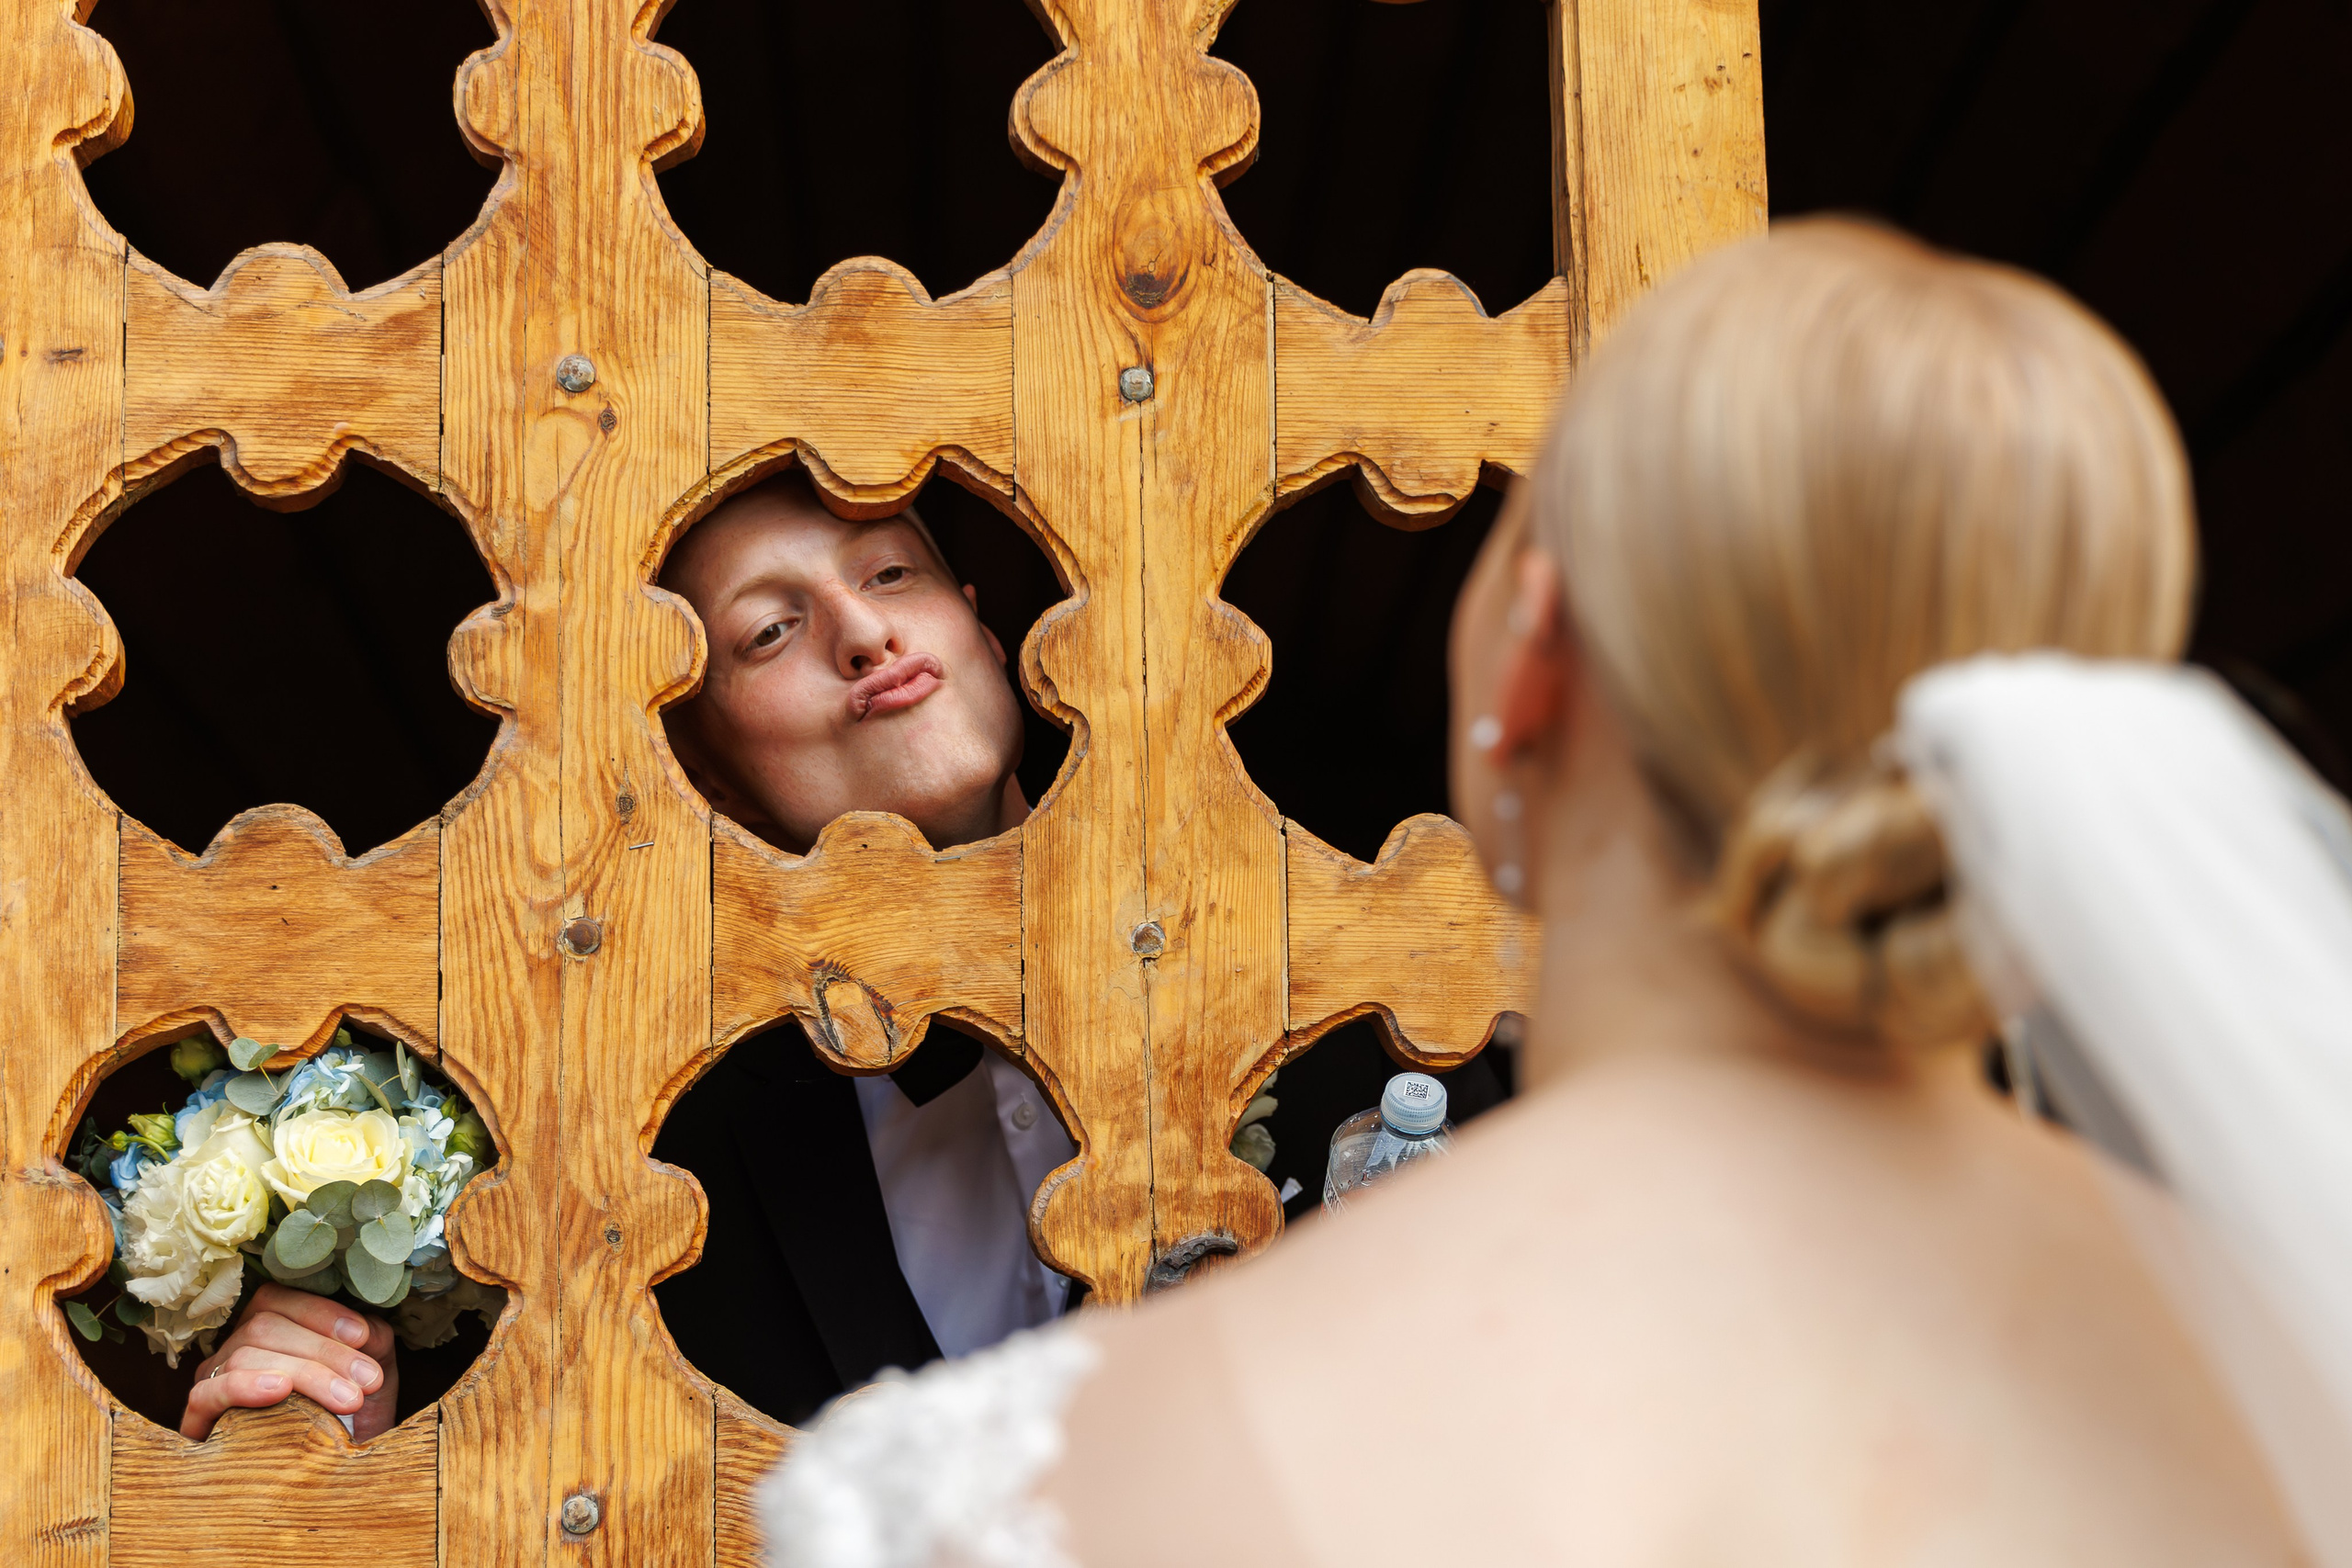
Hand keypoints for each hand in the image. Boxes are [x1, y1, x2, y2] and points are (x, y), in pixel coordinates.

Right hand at [182, 1283, 398, 1440]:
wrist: (326, 1480)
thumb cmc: (346, 1417)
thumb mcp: (365, 1373)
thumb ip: (370, 1341)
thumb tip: (362, 1331)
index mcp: (268, 1326)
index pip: (280, 1299)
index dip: (322, 1313)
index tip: (363, 1336)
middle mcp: (234, 1349)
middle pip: (265, 1327)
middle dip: (323, 1352)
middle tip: (367, 1382)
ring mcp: (212, 1382)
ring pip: (244, 1356)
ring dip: (303, 1374)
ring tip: (347, 1399)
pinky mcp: (197, 1419)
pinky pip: (207, 1392)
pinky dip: (243, 1386)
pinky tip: (280, 1390)